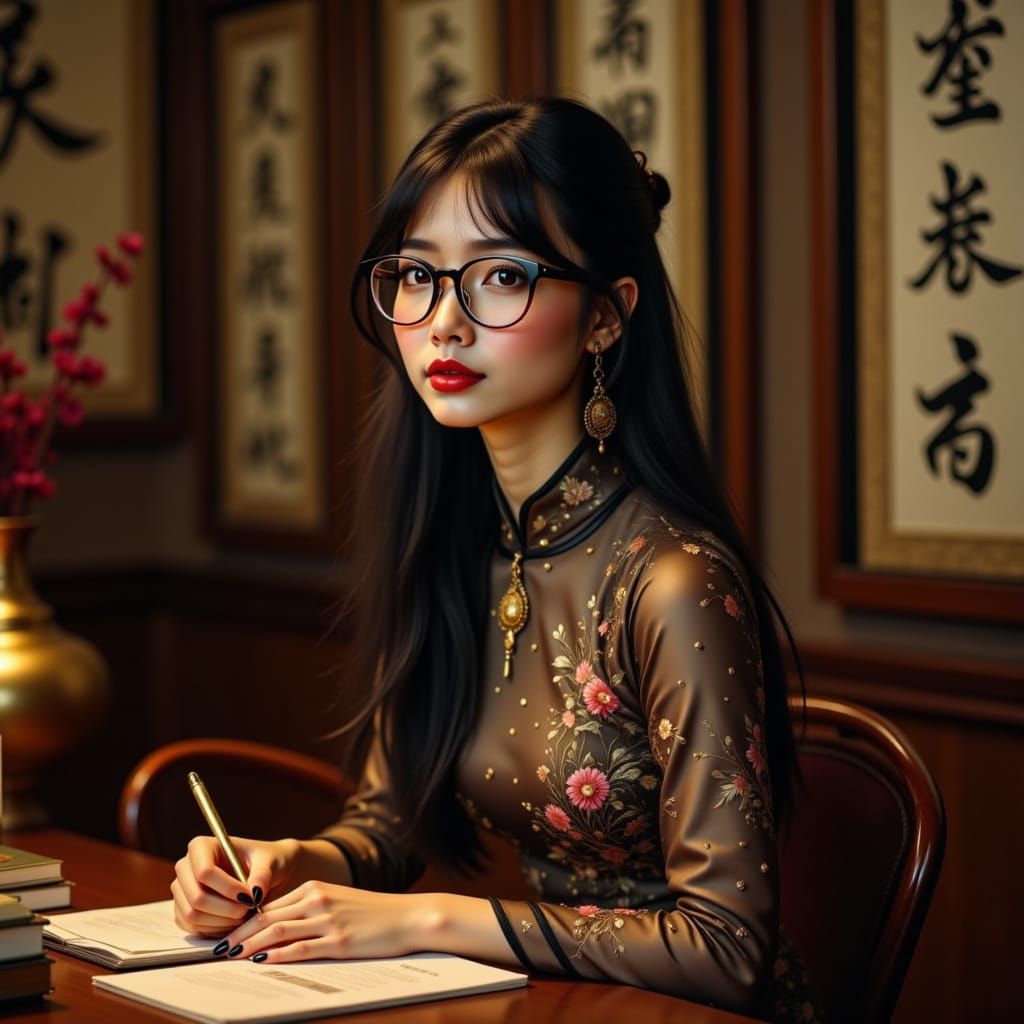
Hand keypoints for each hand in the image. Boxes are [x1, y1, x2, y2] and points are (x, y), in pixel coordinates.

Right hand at [171, 835, 303, 936]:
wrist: (262, 876)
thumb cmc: (265, 862)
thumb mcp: (270, 861)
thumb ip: (263, 875)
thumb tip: (255, 892)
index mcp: (201, 846)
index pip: (204, 871)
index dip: (227, 888)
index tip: (249, 896)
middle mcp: (185, 868)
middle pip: (196, 897)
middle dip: (226, 909)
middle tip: (249, 909)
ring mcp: (181, 891)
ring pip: (192, 916)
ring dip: (222, 921)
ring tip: (245, 914)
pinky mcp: (183, 912)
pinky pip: (193, 928)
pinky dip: (216, 930)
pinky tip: (235, 921)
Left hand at [219, 881, 443, 961]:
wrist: (408, 916)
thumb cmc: (374, 913)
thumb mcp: (339, 902)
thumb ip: (310, 910)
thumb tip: (279, 931)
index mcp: (315, 887)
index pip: (270, 905)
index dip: (244, 920)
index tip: (226, 933)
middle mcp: (317, 899)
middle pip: (267, 917)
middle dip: (239, 934)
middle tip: (218, 949)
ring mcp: (328, 920)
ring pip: (278, 932)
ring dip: (250, 946)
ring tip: (231, 957)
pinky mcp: (338, 940)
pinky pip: (300, 948)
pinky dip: (278, 955)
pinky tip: (262, 962)